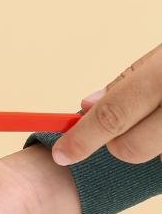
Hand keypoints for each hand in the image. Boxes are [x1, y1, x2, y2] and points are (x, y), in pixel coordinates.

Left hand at [53, 42, 161, 165]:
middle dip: (118, 143)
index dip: (81, 139)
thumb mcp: (159, 57)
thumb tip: (86, 106)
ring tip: (160, 116)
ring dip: (150, 143)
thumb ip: (124, 83)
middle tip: (129, 123)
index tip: (61, 154)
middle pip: (129, 148)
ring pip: (154, 156)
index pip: (112, 116)